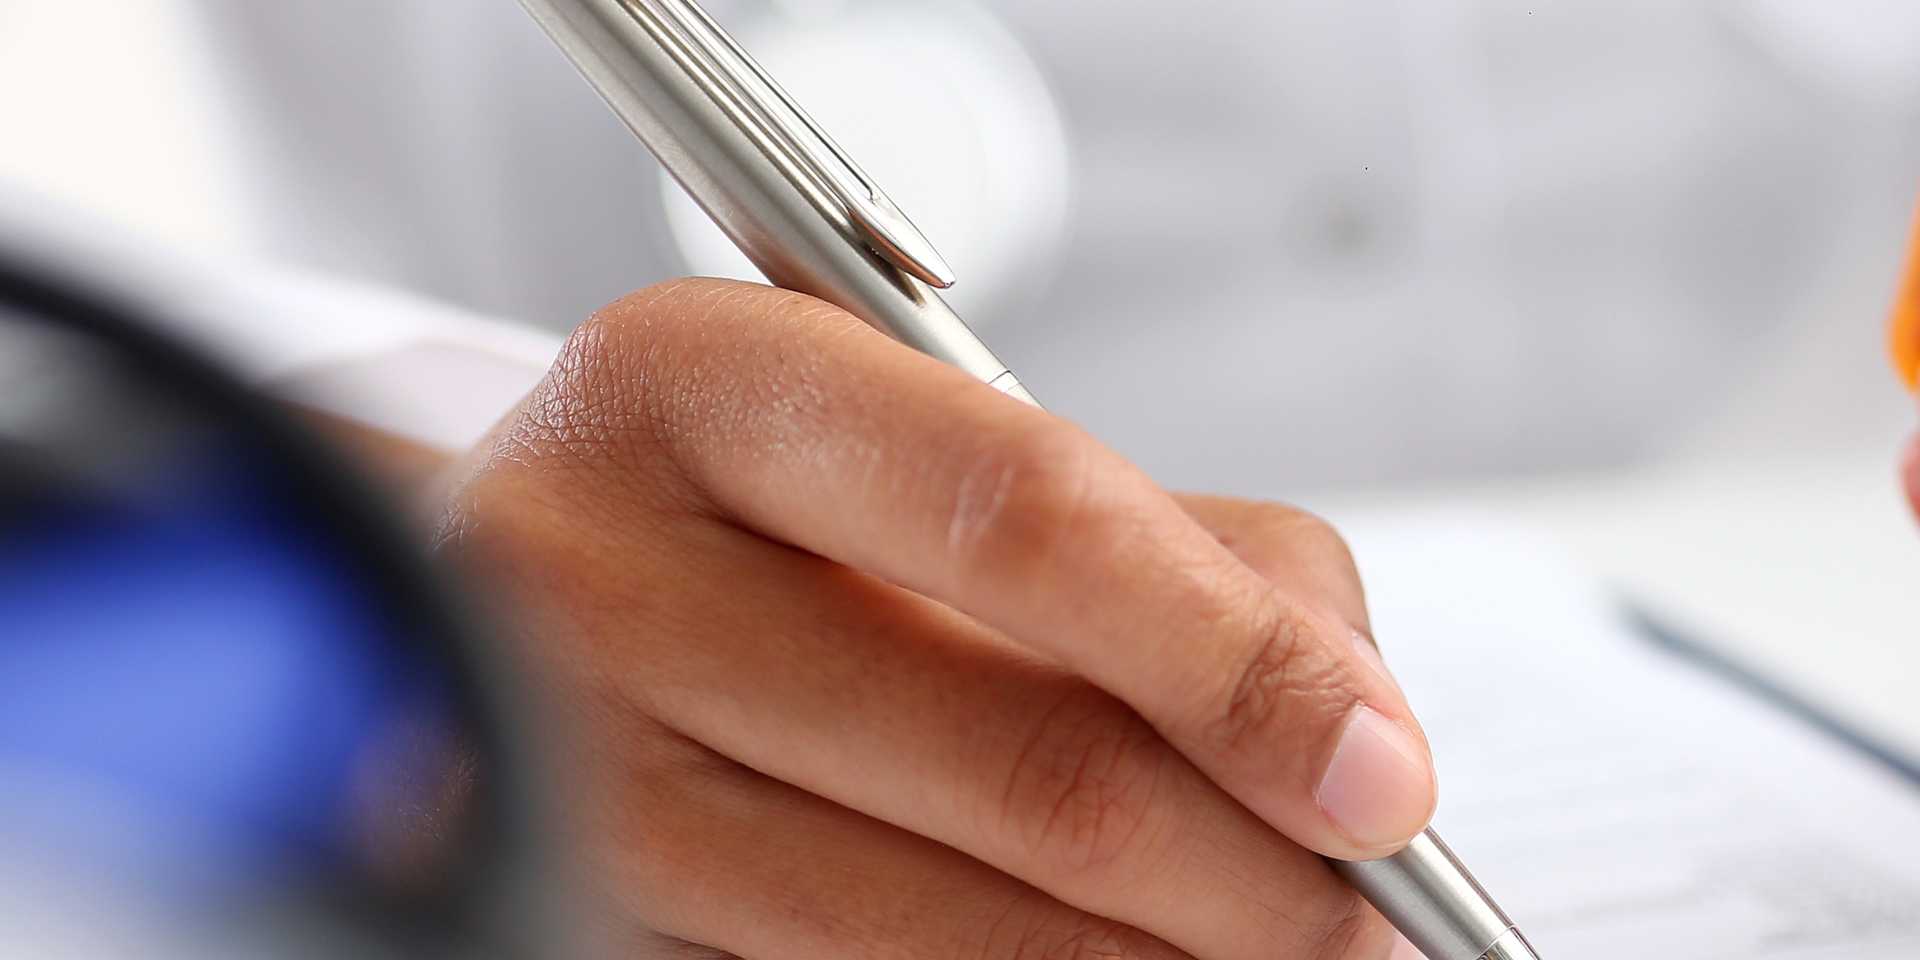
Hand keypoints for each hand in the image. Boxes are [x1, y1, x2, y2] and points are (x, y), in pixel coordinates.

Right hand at [440, 279, 1429, 959]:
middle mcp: (588, 572)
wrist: (531, 631)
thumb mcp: (976, 461)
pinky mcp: (576, 927)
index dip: (1238, 666)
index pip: (1025, 515)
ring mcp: (561, 780)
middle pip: (1027, 768)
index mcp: (700, 380)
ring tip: (1272, 957)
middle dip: (1255, 879)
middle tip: (1372, 922)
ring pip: (951, 935)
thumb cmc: (807, 539)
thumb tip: (1361, 749)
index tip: (1388, 784)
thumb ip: (1199, 557)